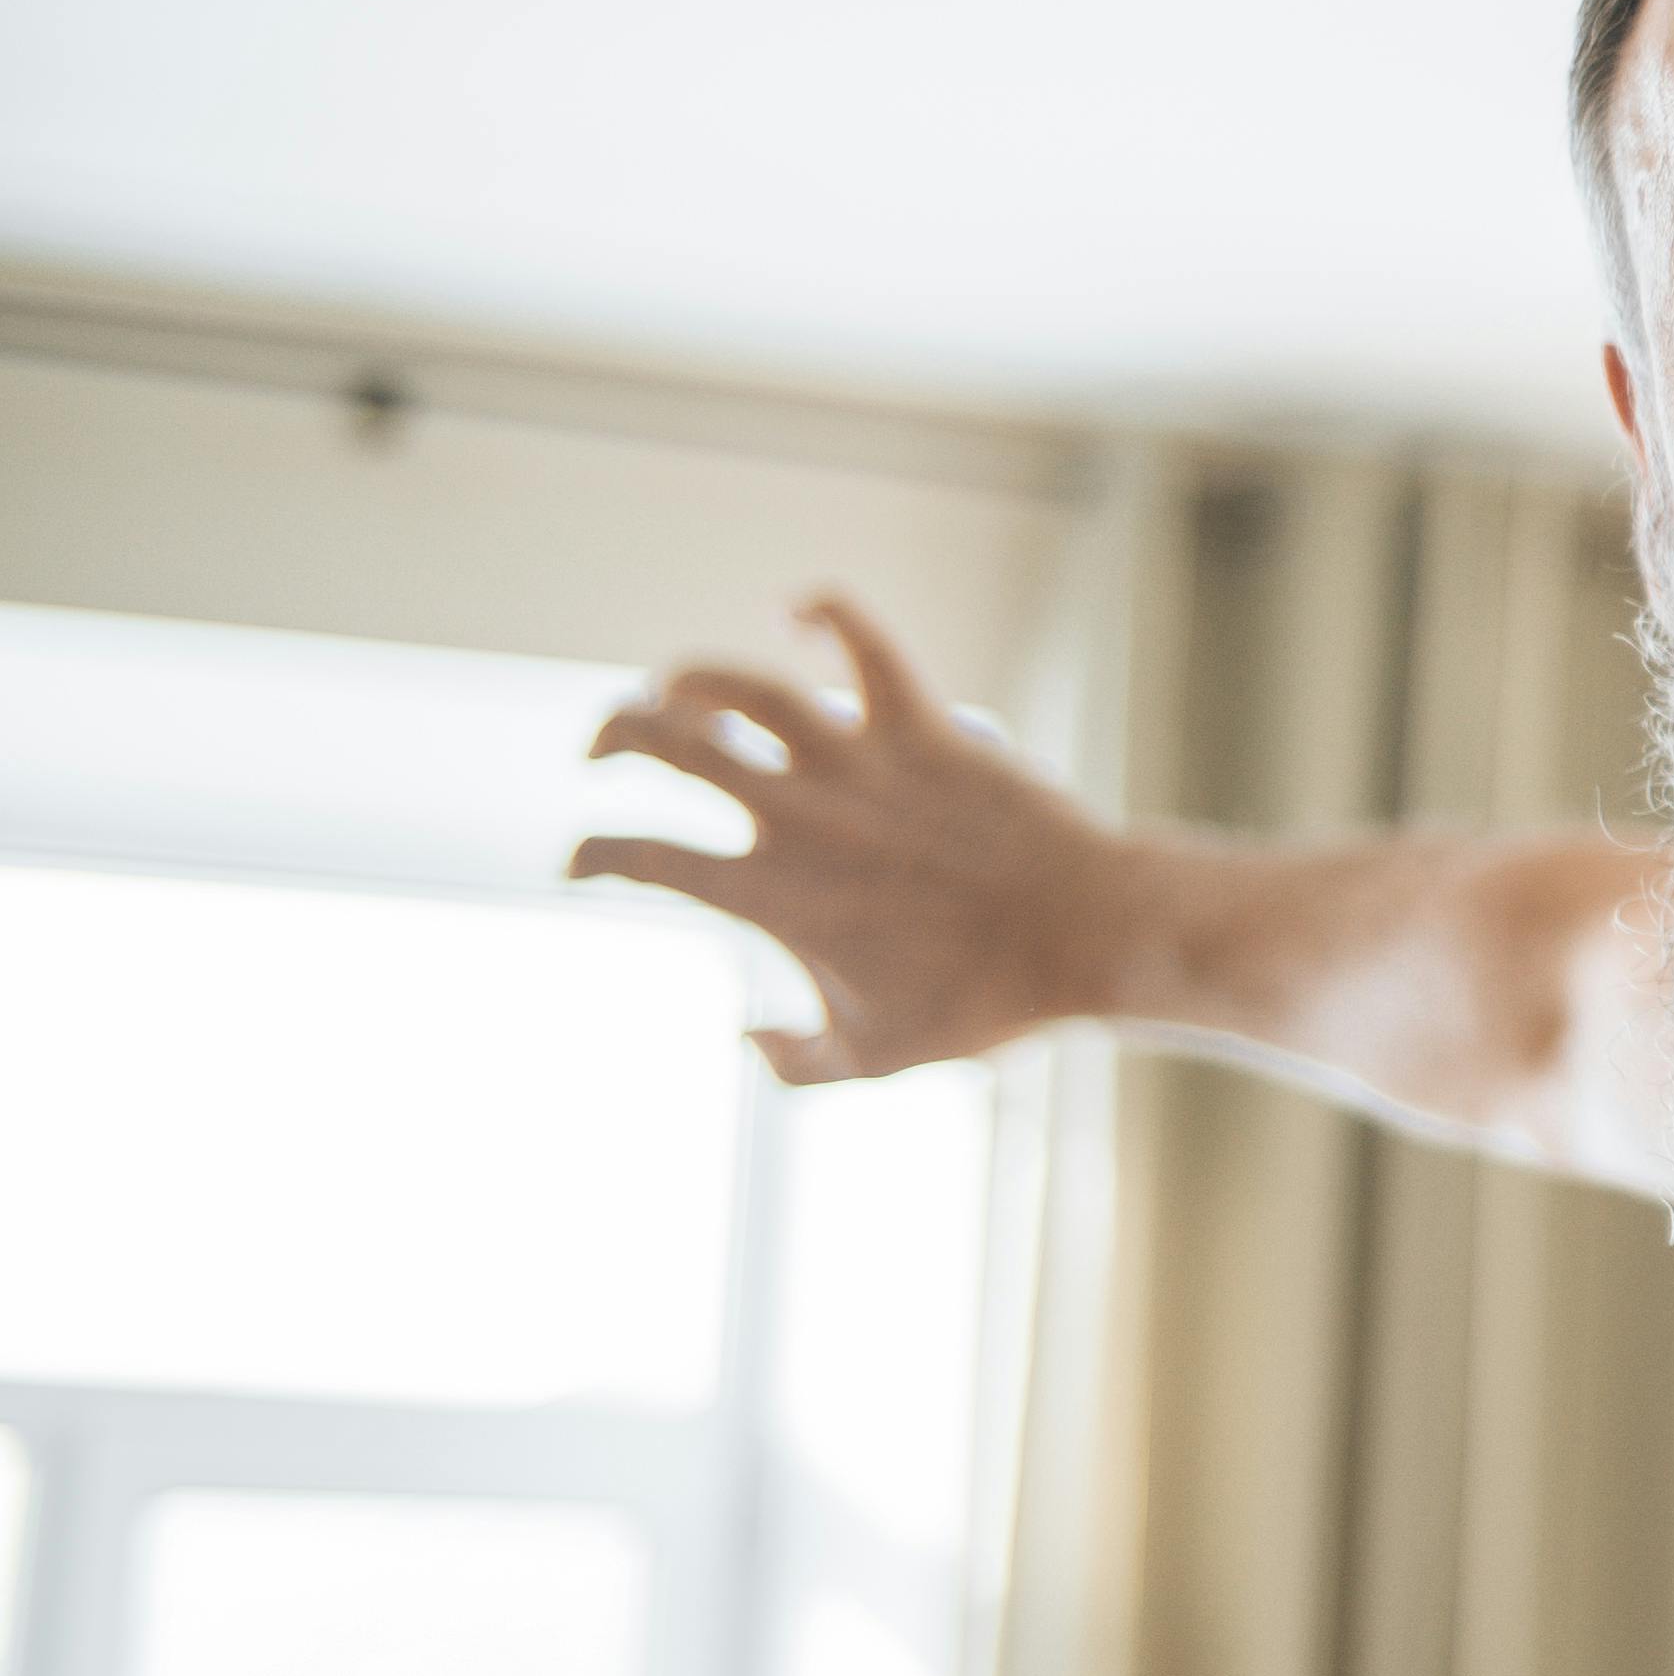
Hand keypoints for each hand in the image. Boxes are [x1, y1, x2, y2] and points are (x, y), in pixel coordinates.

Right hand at [572, 596, 1136, 1081]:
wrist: (1090, 938)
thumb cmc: (987, 1005)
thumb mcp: (874, 1059)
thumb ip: (792, 1063)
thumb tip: (745, 1038)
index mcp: (769, 894)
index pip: (638, 858)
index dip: (587, 856)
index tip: (581, 865)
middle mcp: (800, 817)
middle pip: (666, 744)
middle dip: (613, 735)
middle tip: (605, 750)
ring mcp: (860, 764)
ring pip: (747, 685)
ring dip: (693, 676)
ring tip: (677, 690)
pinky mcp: (926, 727)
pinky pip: (866, 643)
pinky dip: (826, 612)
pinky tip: (797, 612)